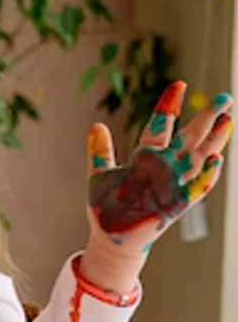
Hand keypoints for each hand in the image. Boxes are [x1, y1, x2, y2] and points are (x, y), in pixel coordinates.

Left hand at [81, 81, 231, 291]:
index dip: (170, 106)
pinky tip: (217, 160)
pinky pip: (194, 188)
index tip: (179, 84)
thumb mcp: (100, 173)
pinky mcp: (173, 204)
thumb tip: (97, 125)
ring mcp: (171, 185)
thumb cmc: (108, 207)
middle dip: (205, 118)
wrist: (110, 236)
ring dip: (214, 140)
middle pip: (189, 138)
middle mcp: (163, 168)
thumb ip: (101, 150)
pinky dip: (206, 175)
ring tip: (227, 120)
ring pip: (199, 158)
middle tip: (224, 97)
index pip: (161, 126)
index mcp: (146, 158)